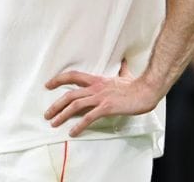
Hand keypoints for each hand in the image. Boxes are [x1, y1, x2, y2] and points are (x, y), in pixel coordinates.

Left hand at [43, 61, 159, 136]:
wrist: (147, 90)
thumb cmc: (137, 85)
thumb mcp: (126, 75)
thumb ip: (122, 70)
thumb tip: (124, 62)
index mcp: (98, 80)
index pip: (74, 76)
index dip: (59, 79)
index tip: (48, 85)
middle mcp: (96, 88)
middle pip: (70, 94)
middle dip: (56, 104)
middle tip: (47, 114)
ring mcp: (101, 97)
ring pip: (75, 105)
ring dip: (62, 115)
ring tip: (54, 123)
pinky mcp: (107, 107)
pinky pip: (89, 117)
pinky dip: (79, 125)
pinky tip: (73, 132)